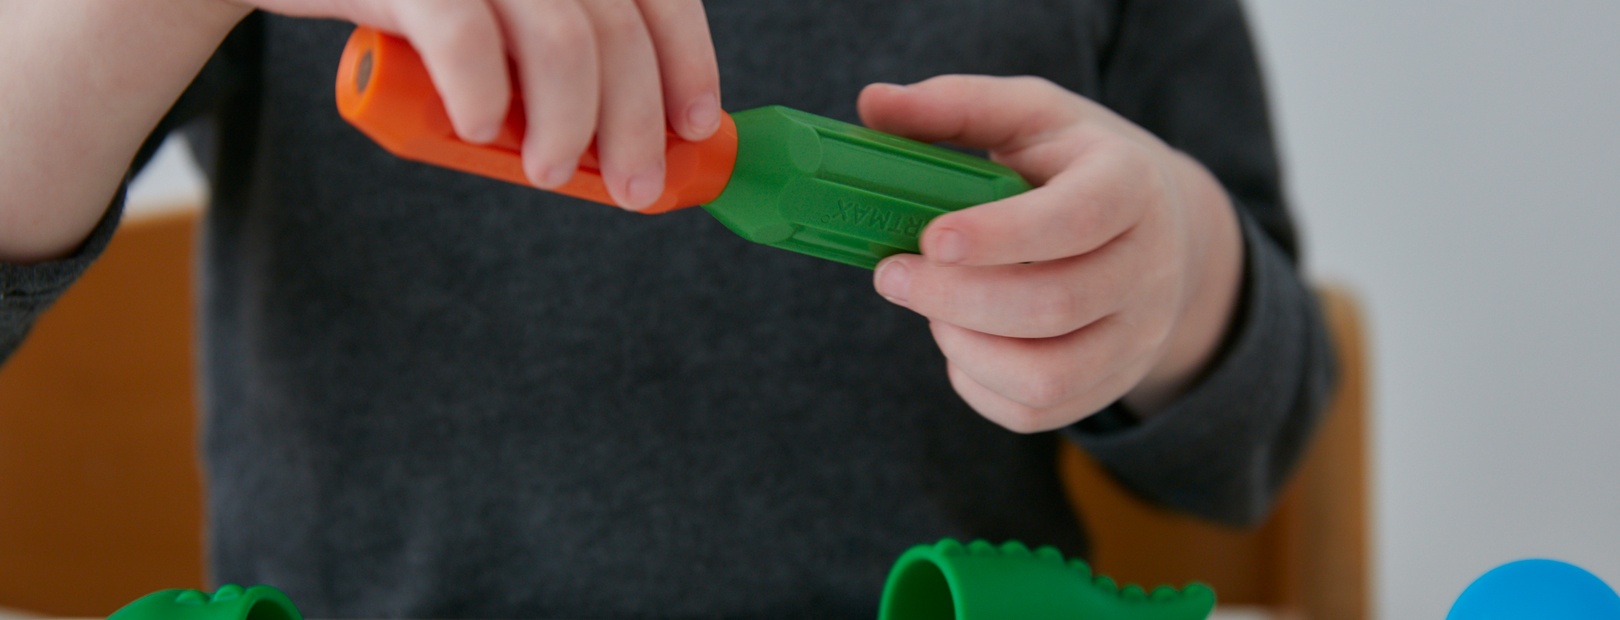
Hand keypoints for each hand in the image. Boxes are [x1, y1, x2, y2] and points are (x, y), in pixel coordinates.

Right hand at [238, 0, 720, 210]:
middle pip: (619, 28)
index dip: (689, 59)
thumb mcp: (498, 13)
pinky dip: (484, 96)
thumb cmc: (409, 1)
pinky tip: (480, 128)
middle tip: (636, 186)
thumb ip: (556, 45)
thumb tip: (632, 139)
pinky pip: (467, 39)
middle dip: (636, 121)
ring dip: (572, 124)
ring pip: (564, 40)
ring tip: (547, 173)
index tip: (695, 125)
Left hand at [860, 75, 1244, 432]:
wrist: (1161, 227)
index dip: (1002, 235)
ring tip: (932, 311)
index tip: (930, 238)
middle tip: (892, 276)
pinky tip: (959, 343)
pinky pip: (1039, 411)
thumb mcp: (1030, 115)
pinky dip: (979, 386)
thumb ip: (955, 106)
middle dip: (955, 298)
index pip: (1077, 219)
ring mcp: (1137, 335)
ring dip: (966, 349)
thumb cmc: (1074, 164)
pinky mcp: (1113, 382)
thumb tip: (873, 104)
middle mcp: (1149, 267)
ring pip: (1048, 376)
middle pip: (1054, 305)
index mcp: (1130, 184)